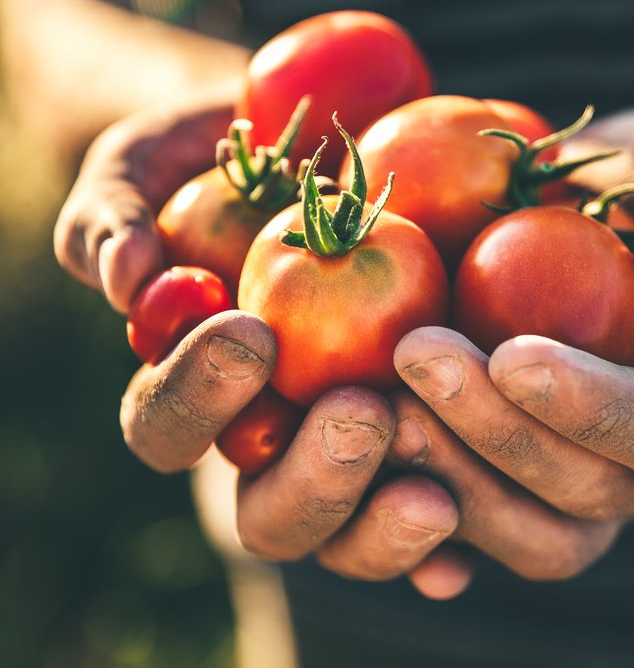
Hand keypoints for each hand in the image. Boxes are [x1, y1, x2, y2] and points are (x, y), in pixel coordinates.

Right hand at [53, 100, 470, 598]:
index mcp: (196, 390)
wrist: (336, 142)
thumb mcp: (154, 164)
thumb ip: (112, 215)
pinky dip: (451, 541)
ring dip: (384, 521)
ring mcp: (355, 453)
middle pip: (268, 513)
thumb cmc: (230, 158)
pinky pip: (442, 513)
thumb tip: (124, 281)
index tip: (252, 334)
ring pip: (352, 535)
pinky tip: (470, 543)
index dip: (197, 396)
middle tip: (359, 417)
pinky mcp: (434, 448)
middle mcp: (274, 439)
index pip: (167, 426)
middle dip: (312, 479)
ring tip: (434, 491)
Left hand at [391, 102, 633, 580]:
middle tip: (412, 355)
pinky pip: (478, 521)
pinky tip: (364, 457)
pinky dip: (419, 501)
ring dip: (448, 475)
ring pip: (531, 531)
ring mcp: (602, 476)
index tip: (512, 353)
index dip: (597, 411)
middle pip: (591, 496)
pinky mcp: (535, 469)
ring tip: (373, 397)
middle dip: (498, 437)